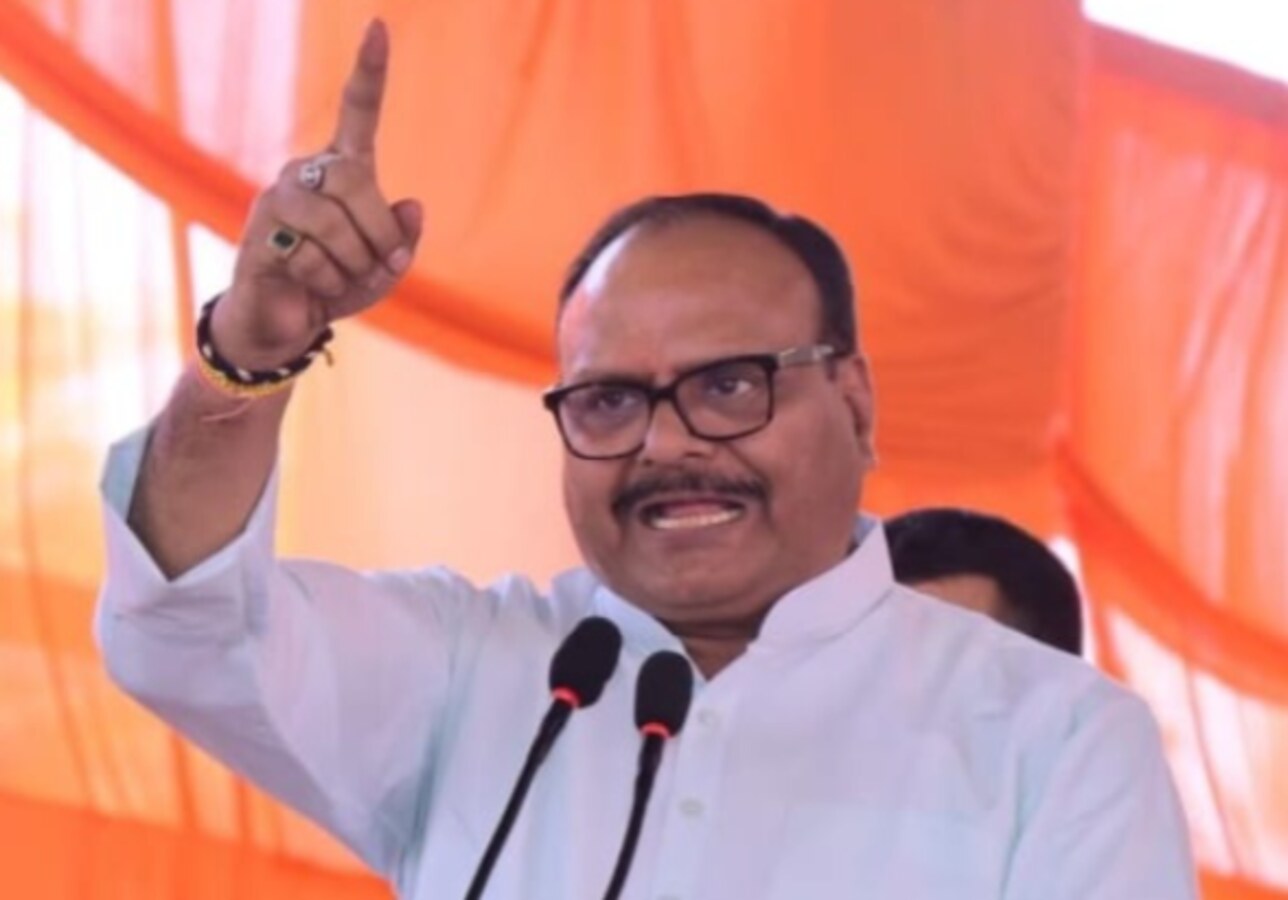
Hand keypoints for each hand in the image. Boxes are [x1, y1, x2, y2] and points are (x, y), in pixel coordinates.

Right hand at [215, 20, 422, 369]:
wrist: (287, 322)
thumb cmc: (338, 283)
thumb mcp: (385, 268)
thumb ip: (403, 241)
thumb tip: (413, 206)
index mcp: (341, 169)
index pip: (358, 111)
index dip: (369, 72)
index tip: (380, 26)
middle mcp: (305, 173)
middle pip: (353, 181)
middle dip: (377, 233)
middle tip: (378, 263)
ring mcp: (277, 199)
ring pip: (332, 224)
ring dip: (352, 264)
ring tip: (338, 277)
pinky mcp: (259, 234)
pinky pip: (309, 256)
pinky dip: (326, 282)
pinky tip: (310, 285)